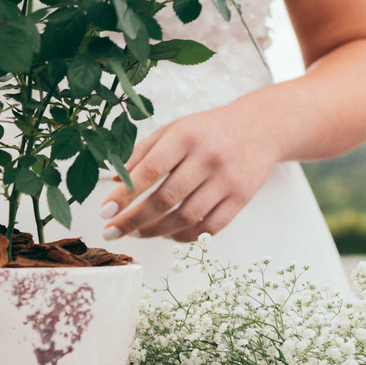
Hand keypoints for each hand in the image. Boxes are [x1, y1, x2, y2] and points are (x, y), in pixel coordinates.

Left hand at [98, 102, 283, 242]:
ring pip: (186, 218)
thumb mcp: (173, 129)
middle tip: (111, 232)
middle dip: (133, 220)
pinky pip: (209, 228)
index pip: (150, 170)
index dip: (124, 194)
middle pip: (165, 199)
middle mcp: (208, 158)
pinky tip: (168, 234)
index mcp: (186, 137)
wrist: (261, 127)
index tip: (103, 212)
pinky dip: (184, 236)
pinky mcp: (242, 198)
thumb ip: (142, 152)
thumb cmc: (207, 130)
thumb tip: (114, 178)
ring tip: (137, 233)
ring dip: (155, 231)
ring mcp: (227, 180)